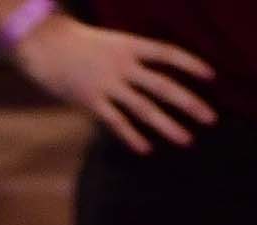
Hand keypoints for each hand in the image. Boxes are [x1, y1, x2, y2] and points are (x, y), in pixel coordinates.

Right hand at [12, 15, 212, 152]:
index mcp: (129, 45)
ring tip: (187, 139)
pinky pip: (117, 122)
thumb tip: (150, 74)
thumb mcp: (110, 43)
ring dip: (168, 126)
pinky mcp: (92, 101)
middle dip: (189, 102)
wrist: (45, 44)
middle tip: (211, 118)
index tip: (212, 76)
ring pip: (145, 108)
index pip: (167, 53)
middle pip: (164, 86)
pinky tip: (146, 149)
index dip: (190, 64)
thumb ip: (130, 58)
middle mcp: (123, 65)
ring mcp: (108, 85)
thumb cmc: (77, 44)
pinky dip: (132, 136)